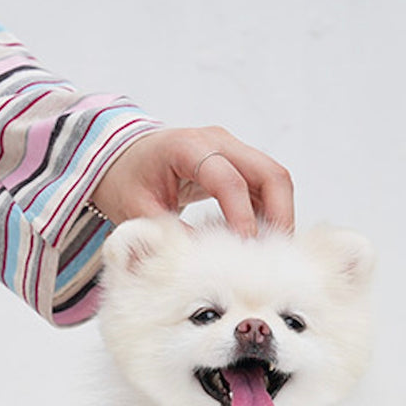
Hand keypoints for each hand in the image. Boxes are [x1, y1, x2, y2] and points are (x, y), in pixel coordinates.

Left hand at [90, 127, 293, 235]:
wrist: (125, 158)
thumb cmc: (128, 179)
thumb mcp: (136, 211)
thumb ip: (166, 236)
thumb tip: (199, 264)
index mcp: (187, 147)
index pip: (229, 181)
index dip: (242, 218)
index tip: (246, 251)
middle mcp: (217, 142)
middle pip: (269, 173)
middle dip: (280, 215)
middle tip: (275, 255)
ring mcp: (231, 149)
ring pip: (275, 179)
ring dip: (279, 216)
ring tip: (270, 252)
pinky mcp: (238, 163)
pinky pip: (265, 187)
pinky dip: (269, 213)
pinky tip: (259, 240)